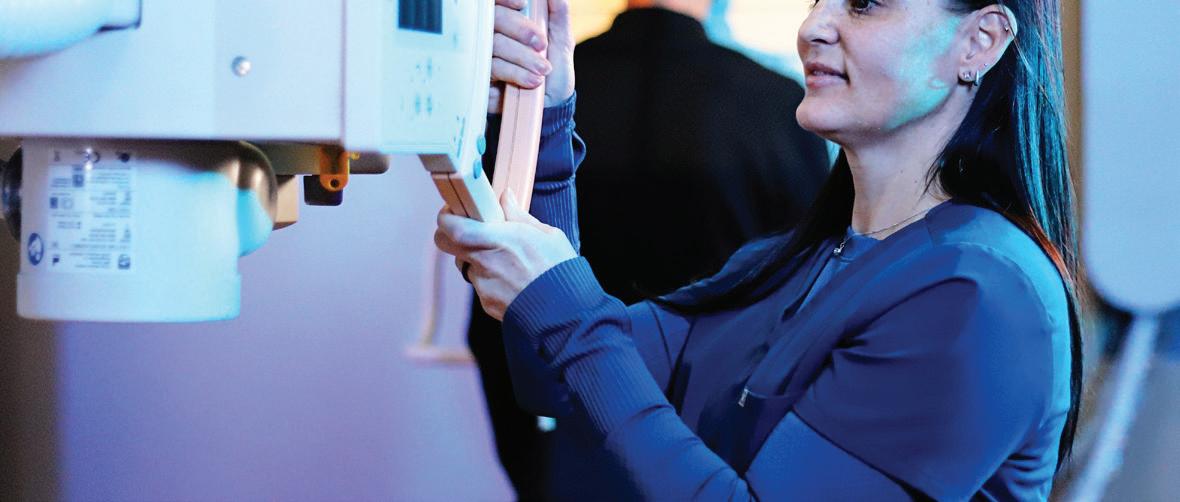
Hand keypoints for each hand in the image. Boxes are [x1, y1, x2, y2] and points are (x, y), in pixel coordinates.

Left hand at [435, 190, 577, 319]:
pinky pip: (480, 284)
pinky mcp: (486, 302)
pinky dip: (490, 279)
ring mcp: (482, 283)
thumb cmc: (559, 270)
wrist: (564, 311)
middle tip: (468, 229)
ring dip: (476, 258)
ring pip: (465, 264)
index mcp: (496, 238)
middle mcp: (483, 260)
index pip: (451, 225)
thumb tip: (505, 197)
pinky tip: (512, 280)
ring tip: (503, 259)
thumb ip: (518, 215)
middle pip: (444, 242)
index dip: (446, 215)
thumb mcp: (546, 234)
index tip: (455, 209)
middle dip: (450, 233)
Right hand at [488, 0, 574, 112]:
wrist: (550, 107)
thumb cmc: (554, 73)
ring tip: (543, 69)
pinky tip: (532, 81)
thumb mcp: (562, 42)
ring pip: (494, 45)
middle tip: (541, 43)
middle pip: (493, 20)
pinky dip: (516, 73)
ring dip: (522, 56)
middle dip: (519, 29)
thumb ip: (559, 14)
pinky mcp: (482, 78)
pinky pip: (492, 69)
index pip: (497, 4)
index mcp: (511, 22)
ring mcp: (486, 57)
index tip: (522, 3)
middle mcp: (494, 36)